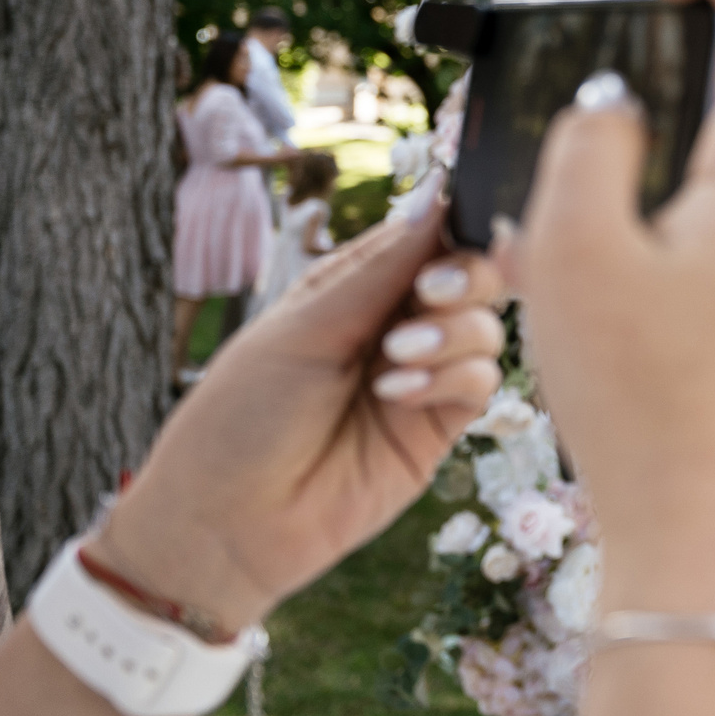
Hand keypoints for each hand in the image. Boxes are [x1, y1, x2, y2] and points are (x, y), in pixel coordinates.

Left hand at [93, 196, 505, 632]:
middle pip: (472, 277)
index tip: (461, 224)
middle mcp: (394, 326)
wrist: (229, 524)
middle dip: (465, 277)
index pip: (425, 237)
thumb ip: (382, 266)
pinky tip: (399, 394)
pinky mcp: (438, 428)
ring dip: (452, 333)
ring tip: (397, 359)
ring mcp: (420, 378)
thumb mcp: (304, 325)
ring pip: (485, 327)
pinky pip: (482, 382)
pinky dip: (453, 376)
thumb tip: (439, 192)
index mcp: (353, 288)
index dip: (452, 227)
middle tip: (431, 294)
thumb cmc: (243, 416)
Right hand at [497, 0, 714, 615]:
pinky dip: (654, 210)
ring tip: (556, 210)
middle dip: (654, 66)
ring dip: (643, 152)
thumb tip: (616, 100)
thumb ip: (590, 143)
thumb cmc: (639, 398)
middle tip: (567, 97)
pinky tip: (586, 269)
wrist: (705, 534)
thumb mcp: (574, 253)